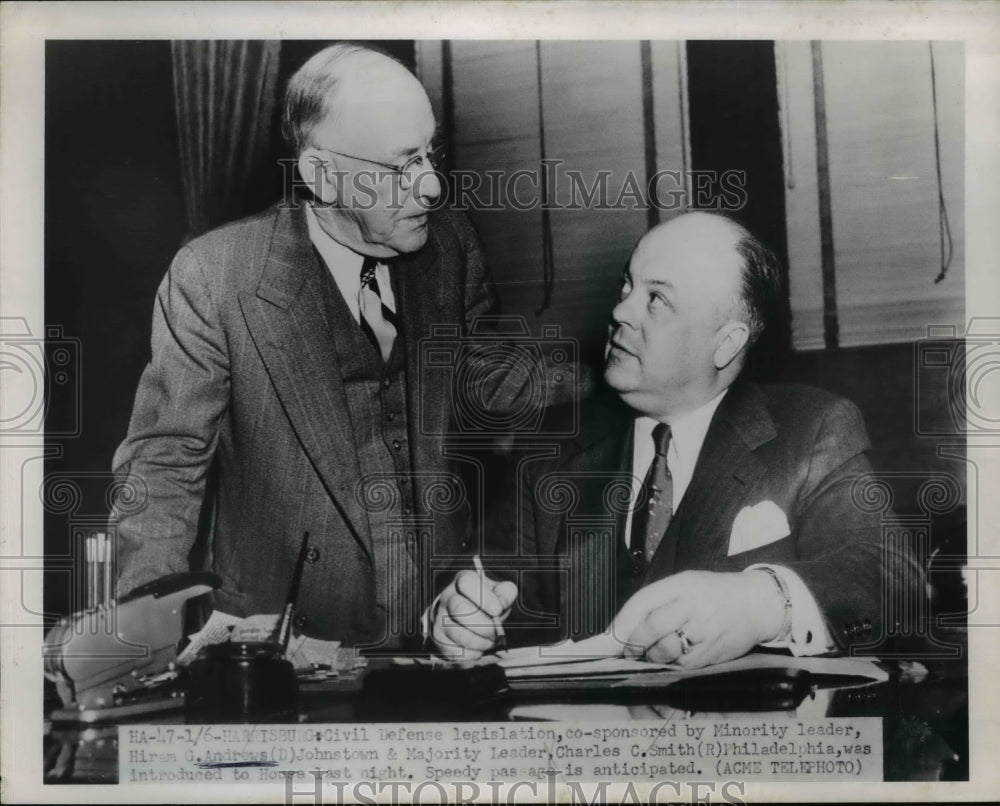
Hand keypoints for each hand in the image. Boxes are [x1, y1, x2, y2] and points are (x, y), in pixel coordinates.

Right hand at [431, 569, 517, 660]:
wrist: (465, 616)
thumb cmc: (485, 604)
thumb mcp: (498, 593)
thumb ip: (505, 594)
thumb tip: (501, 606)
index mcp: (463, 581)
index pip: (467, 582)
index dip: (484, 598)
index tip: (497, 610)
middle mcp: (448, 596)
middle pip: (460, 609)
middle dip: (484, 625)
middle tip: (496, 633)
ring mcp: (440, 617)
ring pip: (458, 633)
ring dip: (481, 642)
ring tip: (489, 641)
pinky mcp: (439, 638)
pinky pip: (456, 651)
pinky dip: (473, 653)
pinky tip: (478, 647)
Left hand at [609, 570, 783, 667]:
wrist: (757, 603)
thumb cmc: (714, 594)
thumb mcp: (685, 585)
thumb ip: (656, 602)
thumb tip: (621, 628)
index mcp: (682, 584)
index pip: (643, 602)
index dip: (622, 623)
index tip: (609, 637)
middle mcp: (693, 605)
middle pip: (651, 628)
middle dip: (633, 643)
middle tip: (628, 651)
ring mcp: (704, 630)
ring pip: (665, 651)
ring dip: (651, 657)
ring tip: (651, 655)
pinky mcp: (713, 652)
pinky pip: (682, 666)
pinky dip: (671, 666)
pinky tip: (672, 660)